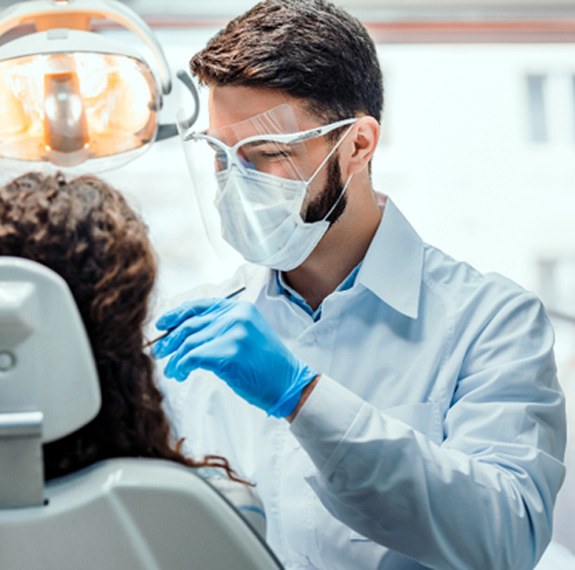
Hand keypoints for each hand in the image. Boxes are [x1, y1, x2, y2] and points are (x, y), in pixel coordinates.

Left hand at [153, 298, 317, 417]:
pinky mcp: (229, 352)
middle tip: (159, 352)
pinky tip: (181, 374)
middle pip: (190, 324)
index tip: (161, 324)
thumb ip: (222, 328)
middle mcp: (236, 315)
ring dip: (176, 359)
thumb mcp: (247, 335)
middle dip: (170, 339)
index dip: (176, 314)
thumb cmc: (266, 365)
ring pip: (189, 342)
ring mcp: (234, 333)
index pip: (200, 306)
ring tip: (173, 371)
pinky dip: (182, 366)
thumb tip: (185, 333)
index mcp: (240, 308)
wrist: (288, 383)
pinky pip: (193, 357)